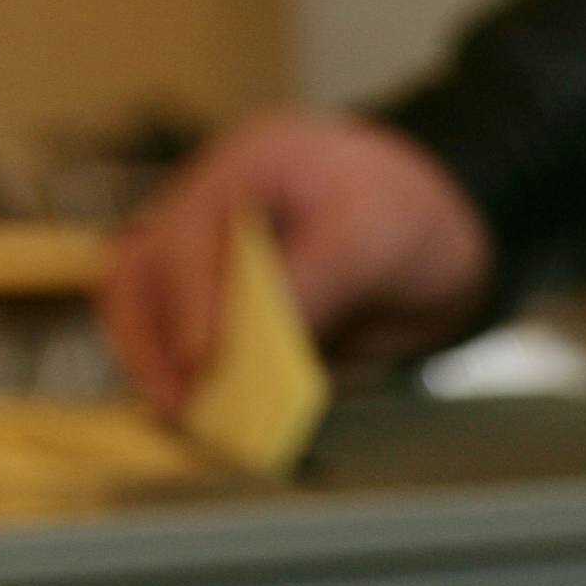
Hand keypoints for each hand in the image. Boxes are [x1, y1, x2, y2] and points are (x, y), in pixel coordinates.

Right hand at [98, 112, 495, 417]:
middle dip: (150, 340)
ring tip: (181, 415)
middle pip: (140, 271)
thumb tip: (258, 344)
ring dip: (152, 361)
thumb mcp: (374, 241)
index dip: (190, 304)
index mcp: (243, 170)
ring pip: (143, 306)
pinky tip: (201, 412)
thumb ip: (315, 283)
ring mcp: (207, 257)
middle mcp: (208, 210)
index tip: (203, 362)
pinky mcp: (222, 305)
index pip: (186, 237)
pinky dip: (182, 374)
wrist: (445, 239)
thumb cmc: (411, 219)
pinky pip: (179, 338)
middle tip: (178, 403)